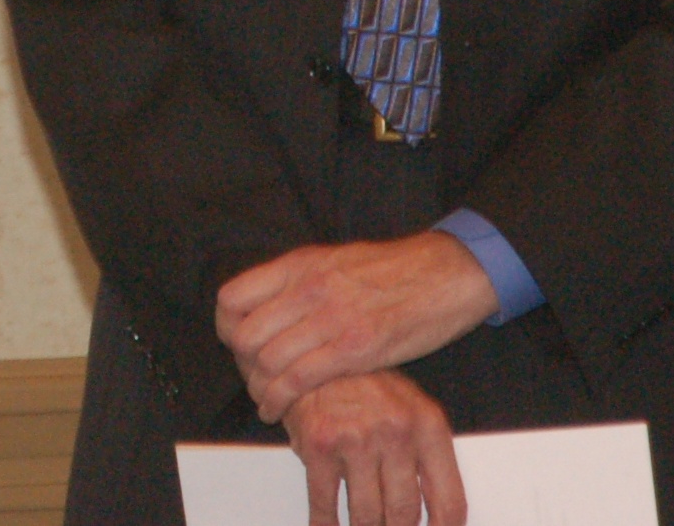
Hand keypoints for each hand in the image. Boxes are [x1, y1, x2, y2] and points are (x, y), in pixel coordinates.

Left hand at [216, 233, 495, 421]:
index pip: (232, 298)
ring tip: (265, 401)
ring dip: (259, 388)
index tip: (236, 345)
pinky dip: (280, 401)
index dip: (226, 328)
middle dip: (242, 365)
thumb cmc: (394, 270)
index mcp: (299, 265)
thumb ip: (299, 282)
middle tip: (253, 379)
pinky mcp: (355, 349)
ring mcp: (330, 318)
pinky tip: (279, 412)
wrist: (447, 273)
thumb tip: (269, 305)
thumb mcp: (334, 261)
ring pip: (266, 361)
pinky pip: (298, 380)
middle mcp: (307, 288)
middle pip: (244, 336)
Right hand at [283, 371, 464, 525]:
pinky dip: (325, 523)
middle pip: (405, 514)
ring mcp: (357, 439)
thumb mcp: (408, 407)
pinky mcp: (320, 445)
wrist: (313, 354)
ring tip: (363, 525)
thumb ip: (426, 455)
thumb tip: (435, 511)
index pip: (448, 500)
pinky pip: (325, 503)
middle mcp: (396, 432)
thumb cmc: (364, 383)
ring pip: (367, 515)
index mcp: (427, 424)